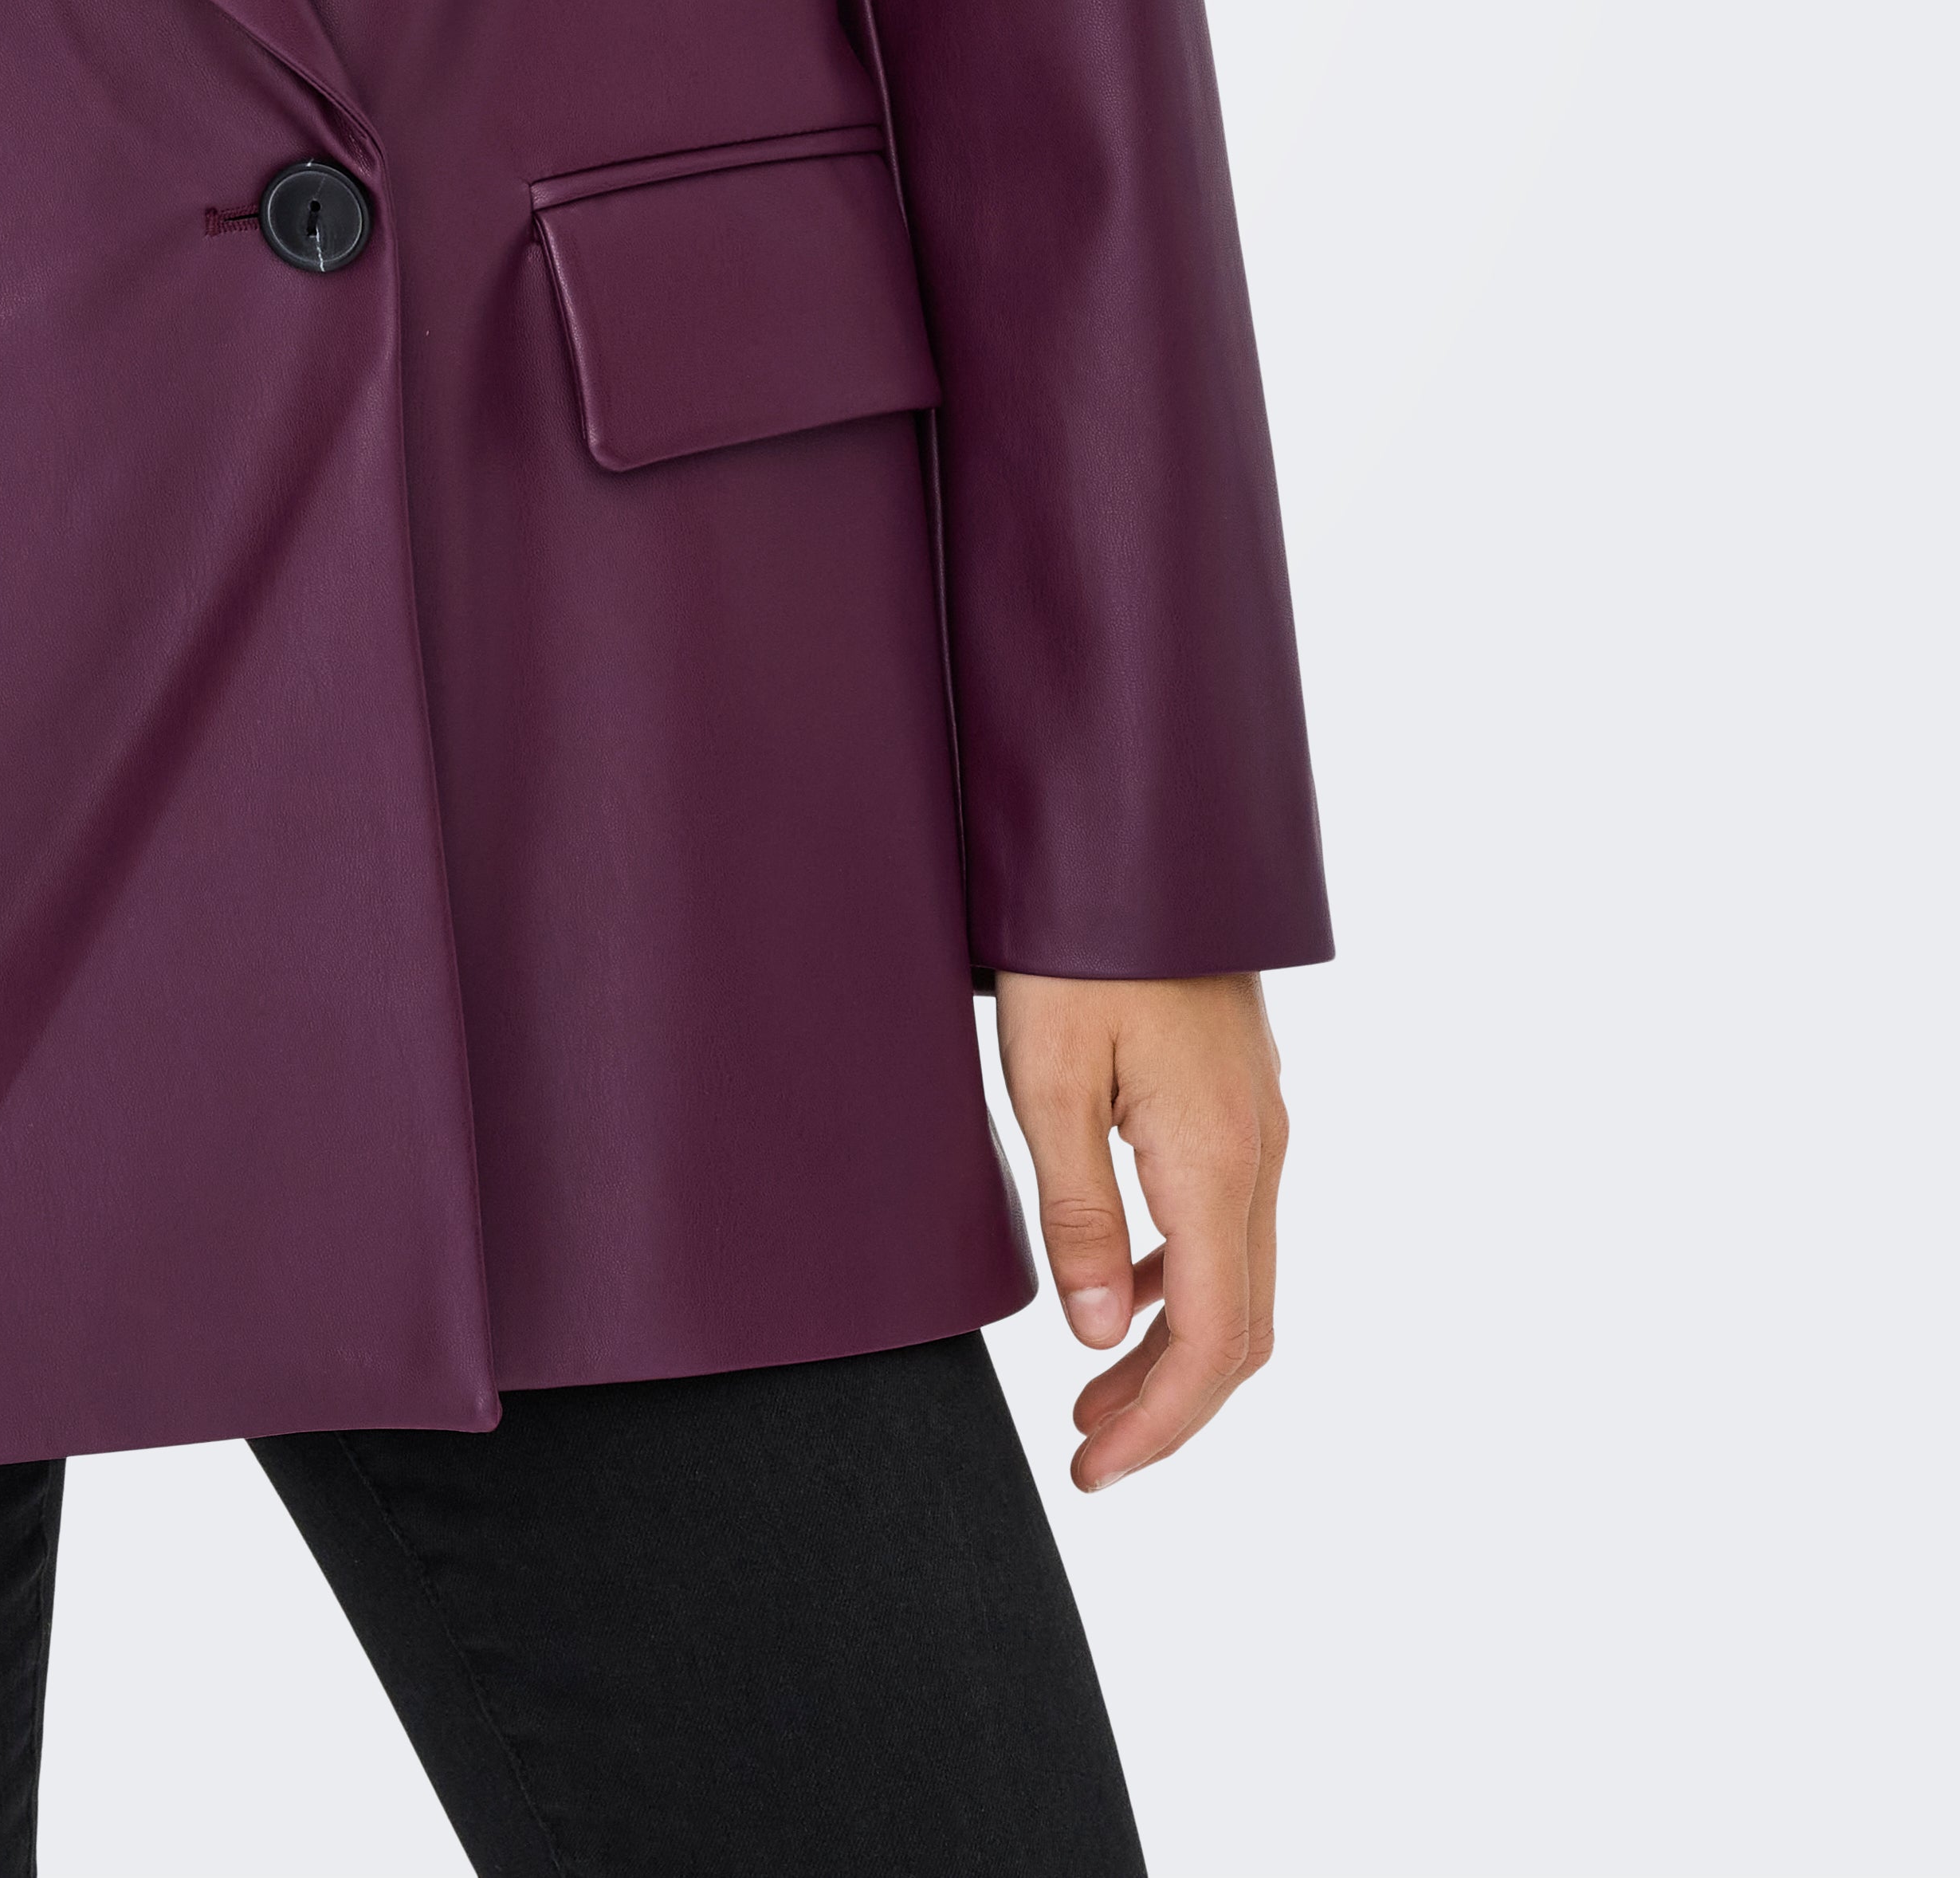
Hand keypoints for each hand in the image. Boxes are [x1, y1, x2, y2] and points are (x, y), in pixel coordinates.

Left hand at [993, 971, 1286, 1489]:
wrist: (1137, 832)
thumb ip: (1075, 1213)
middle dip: (1169, 1404)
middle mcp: (1259, 1152)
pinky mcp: (1240, 1096)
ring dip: (1173, 1345)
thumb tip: (1090, 1336)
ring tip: (1092, 1389)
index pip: (1209, 1339)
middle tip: (1091, 1453)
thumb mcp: (1047, 1077)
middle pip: (1239, 1324)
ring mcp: (1259, 1122)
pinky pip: (1227, 1220)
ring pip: (1239, 1275)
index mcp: (1217, 1162)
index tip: (1095, 1474)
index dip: (1159, 1424)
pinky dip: (1178, 1278)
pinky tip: (1115, 1283)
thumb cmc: (1079, 943)